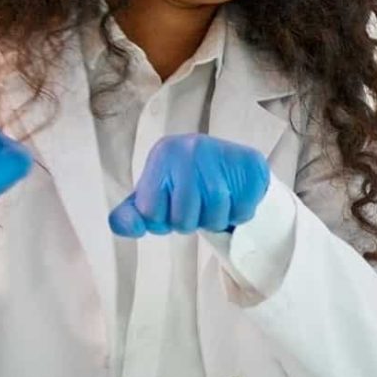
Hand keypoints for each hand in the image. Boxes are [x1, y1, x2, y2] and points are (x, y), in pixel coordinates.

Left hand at [109, 134, 269, 237]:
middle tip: (198, 210)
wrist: (230, 162)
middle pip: (184, 218)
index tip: (172, 207)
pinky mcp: (251, 162)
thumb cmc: (185, 182)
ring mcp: (222, 152)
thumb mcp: (152, 194)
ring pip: (215, 214)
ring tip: (216, 207)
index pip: (151, 213)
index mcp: (162, 154)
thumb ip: (131, 215)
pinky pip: (242, 210)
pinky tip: (235, 201)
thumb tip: (126, 227)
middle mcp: (190, 148)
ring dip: (217, 221)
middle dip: (192, 223)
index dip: (163, 220)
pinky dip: (239, 215)